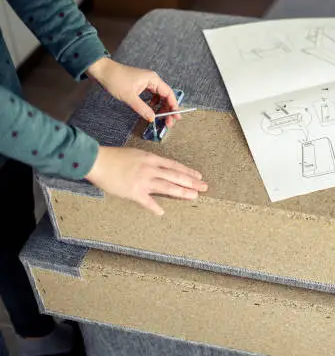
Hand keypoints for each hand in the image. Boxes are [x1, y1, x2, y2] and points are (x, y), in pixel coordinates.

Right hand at [85, 146, 207, 215]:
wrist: (98, 161)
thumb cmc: (115, 157)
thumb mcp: (136, 155)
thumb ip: (149, 162)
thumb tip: (159, 169)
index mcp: (151, 159)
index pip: (175, 166)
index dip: (188, 172)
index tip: (198, 176)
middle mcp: (150, 169)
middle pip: (176, 176)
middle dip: (191, 182)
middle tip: (204, 187)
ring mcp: (143, 180)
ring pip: (167, 187)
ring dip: (182, 192)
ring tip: (193, 196)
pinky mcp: (133, 191)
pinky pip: (147, 202)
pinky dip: (155, 207)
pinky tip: (162, 212)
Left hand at [86, 58, 180, 126]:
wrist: (102, 71)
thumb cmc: (115, 79)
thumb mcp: (129, 97)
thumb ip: (142, 108)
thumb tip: (152, 119)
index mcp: (152, 79)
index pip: (169, 94)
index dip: (174, 106)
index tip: (176, 117)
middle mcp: (152, 80)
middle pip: (166, 96)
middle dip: (168, 109)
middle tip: (168, 122)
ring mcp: (147, 82)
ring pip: (159, 97)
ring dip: (161, 108)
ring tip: (161, 118)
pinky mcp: (141, 85)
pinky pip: (153, 96)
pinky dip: (154, 104)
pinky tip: (151, 110)